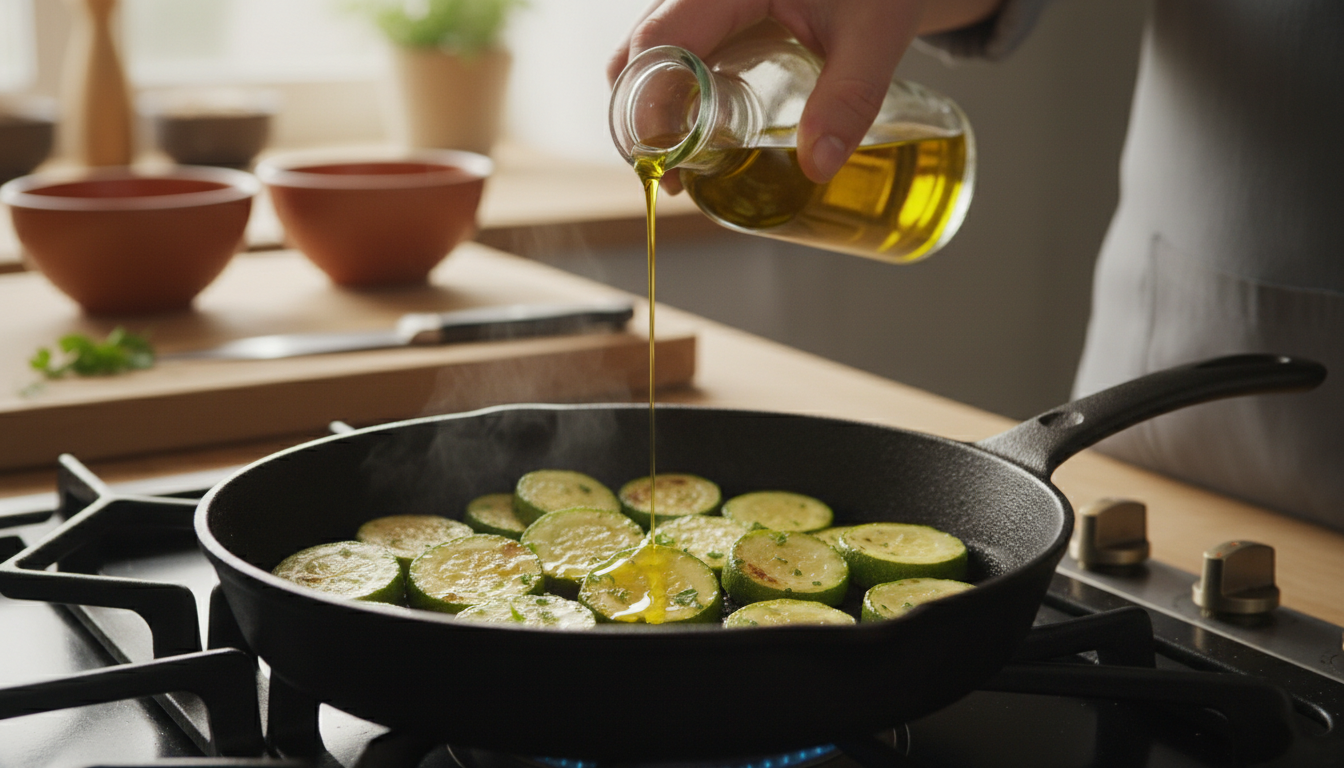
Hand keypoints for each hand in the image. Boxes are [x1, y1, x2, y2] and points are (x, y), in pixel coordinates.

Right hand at [609, 0, 927, 185]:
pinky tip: (702, 137)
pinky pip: (677, 53)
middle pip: (640, 52)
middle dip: (644, 119)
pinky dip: (676, 96)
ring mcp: (706, 1)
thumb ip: (851, 97)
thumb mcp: (875, 34)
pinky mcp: (717, 16)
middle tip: (678, 176)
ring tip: (688, 168)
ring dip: (656, 111)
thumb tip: (817, 166)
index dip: (651, 104)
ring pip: (650, 55)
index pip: (662, 40)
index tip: (670, 162)